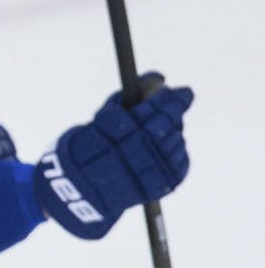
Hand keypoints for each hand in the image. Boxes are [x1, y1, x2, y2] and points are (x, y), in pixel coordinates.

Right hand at [35, 73, 192, 238]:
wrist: (84, 190)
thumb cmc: (93, 148)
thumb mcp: (102, 120)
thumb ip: (128, 98)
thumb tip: (157, 77)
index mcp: (113, 136)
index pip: (148, 109)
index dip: (164, 96)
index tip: (171, 87)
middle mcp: (131, 154)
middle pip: (164, 124)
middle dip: (176, 107)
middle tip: (183, 95)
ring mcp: (147, 172)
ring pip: (174, 141)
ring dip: (175, 129)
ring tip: (167, 126)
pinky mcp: (160, 186)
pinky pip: (180, 161)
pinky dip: (177, 150)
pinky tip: (167, 146)